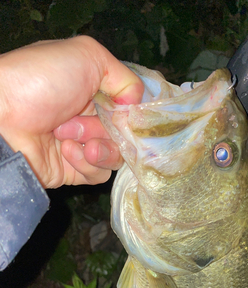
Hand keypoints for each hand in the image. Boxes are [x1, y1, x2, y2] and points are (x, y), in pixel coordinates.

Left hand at [0, 36, 143, 188]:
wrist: (2, 118)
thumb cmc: (41, 81)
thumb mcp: (87, 55)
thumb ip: (122, 75)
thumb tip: (135, 104)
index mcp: (92, 89)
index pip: (127, 106)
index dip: (131, 112)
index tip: (128, 113)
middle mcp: (88, 117)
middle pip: (124, 134)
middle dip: (109, 129)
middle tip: (81, 121)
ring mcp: (81, 145)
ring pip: (115, 156)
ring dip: (98, 148)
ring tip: (70, 139)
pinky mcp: (73, 171)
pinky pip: (98, 174)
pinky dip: (86, 164)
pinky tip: (67, 152)